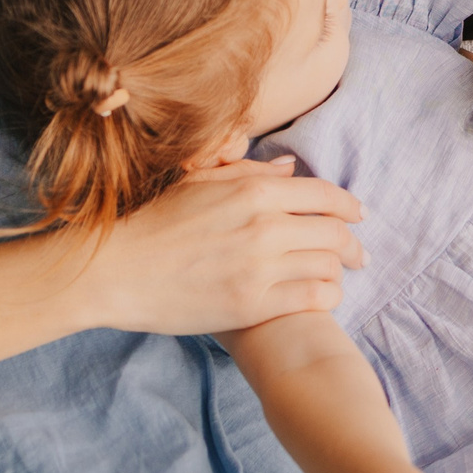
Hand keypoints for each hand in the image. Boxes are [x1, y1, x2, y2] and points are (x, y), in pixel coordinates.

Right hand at [76, 157, 366, 336]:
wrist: (115, 270)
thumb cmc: (153, 222)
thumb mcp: (200, 182)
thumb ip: (250, 172)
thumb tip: (291, 169)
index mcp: (254, 190)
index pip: (325, 195)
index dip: (349, 206)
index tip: (358, 215)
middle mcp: (264, 225)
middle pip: (335, 232)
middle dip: (352, 244)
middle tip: (358, 255)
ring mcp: (260, 266)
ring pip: (329, 265)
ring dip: (338, 271)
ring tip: (335, 277)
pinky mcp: (252, 304)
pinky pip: (314, 298)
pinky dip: (327, 296)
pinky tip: (320, 297)